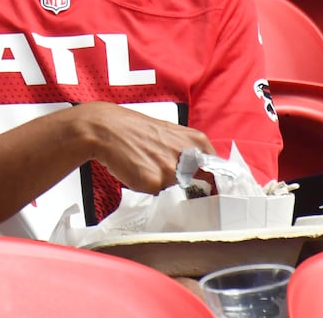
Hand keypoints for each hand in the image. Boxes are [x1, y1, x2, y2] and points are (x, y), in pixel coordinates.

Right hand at [78, 102, 214, 193]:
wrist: (106, 129)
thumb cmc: (134, 129)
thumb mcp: (169, 133)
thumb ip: (188, 151)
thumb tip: (203, 171)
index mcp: (195, 140)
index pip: (217, 170)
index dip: (213, 182)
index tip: (210, 189)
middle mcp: (187, 155)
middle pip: (197, 182)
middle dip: (185, 183)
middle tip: (166, 172)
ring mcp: (171, 170)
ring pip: (174, 188)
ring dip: (163, 184)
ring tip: (146, 165)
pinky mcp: (154, 182)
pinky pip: (156, 193)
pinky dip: (147, 187)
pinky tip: (137, 171)